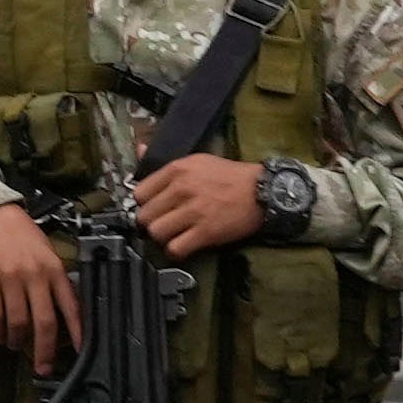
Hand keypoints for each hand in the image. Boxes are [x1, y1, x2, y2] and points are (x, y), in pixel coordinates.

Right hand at [0, 198, 76, 372]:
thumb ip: (54, 280)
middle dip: (44, 351)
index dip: (76, 332)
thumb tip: (62, 313)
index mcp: (54, 268)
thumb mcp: (45, 253)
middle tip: (43, 367)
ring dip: (16, 340)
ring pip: (17, 322)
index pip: (70, 306)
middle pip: (44, 322)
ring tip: (14, 344)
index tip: (80, 351)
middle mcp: (35, 275)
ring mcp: (10, 278)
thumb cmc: (19, 234)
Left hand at [126, 153, 275, 261]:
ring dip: (163, 237)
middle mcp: (182, 189)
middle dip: (152, 222)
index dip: (145, 203)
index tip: (154, 208)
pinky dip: (176, 251)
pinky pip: (175, 248)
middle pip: (144, 215)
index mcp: (177, 170)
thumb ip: (167, 161)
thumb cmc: (230, 176)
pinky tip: (183, 245)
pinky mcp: (206, 232)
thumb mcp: (197, 160)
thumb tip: (140, 150)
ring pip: (156, 233)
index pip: (139, 193)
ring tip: (174, 234)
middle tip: (164, 223)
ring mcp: (193, 211)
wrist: (262, 191)